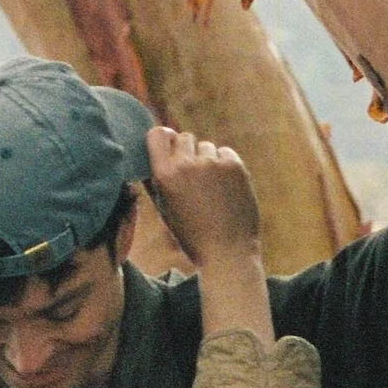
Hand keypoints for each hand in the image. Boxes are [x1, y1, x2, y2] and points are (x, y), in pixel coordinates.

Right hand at [145, 123, 261, 268]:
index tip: (169, 146)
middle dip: (187, 151)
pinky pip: (225, 153)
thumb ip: (157, 179)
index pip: (157, 134)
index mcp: (164, 175)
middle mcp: (186, 165)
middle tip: (193, 175)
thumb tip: (153, 154)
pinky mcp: (234, 166)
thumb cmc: (192, 236)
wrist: (227, 253)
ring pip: (206, 146)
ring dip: (207, 160)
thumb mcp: (165, 208)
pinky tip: (226, 188)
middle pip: (184, 137)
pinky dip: (225, 165)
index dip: (163, 138)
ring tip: (211, 188)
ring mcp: (212, 163)